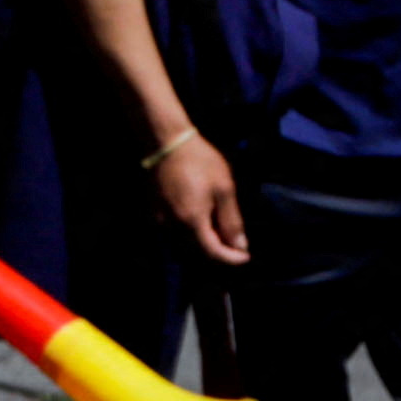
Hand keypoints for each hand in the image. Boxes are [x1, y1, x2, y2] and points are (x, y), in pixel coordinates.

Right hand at [144, 123, 247, 268]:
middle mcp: (172, 225)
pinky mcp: (154, 210)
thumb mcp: (224, 189)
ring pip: (184, 244)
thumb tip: (240, 245)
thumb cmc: (200, 162)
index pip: (212, 252)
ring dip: (203, 244)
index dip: (231, 258)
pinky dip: (190, 234)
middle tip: (236, 244)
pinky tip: (202, 221)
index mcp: (192, 220)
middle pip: (197, 252)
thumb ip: (231, 221)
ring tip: (220, 232)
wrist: (167, 142)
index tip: (246, 256)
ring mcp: (160, 218)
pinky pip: (174, 232)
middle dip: (218, 252)